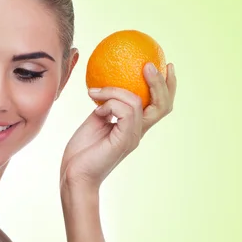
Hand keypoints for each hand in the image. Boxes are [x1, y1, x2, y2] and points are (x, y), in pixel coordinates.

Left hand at [60, 62, 176, 190]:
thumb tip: (105, 88)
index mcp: (134, 127)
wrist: (75, 177)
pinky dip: (110, 104)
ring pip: (137, 102)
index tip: (162, 64)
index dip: (166, 86)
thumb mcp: (95, 122)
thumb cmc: (81, 153)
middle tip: (148, 65)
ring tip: (95, 93)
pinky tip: (96, 109)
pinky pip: (125, 111)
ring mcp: (133, 137)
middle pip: (163, 105)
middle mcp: (138, 132)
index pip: (159, 105)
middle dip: (159, 82)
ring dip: (114, 92)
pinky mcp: (124, 140)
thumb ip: (106, 107)